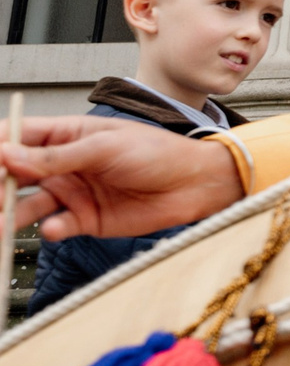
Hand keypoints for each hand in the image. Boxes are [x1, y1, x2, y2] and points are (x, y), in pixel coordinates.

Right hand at [5, 118, 245, 239]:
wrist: (194, 183)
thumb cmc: (158, 152)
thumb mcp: (105, 147)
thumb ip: (57, 156)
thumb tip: (7, 154)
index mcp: (65, 136)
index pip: (16, 138)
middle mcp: (62, 165)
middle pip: (13, 175)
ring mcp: (72, 193)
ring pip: (27, 205)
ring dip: (10, 215)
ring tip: (1, 224)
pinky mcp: (86, 219)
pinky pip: (57, 226)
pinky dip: (51, 229)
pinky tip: (55, 227)